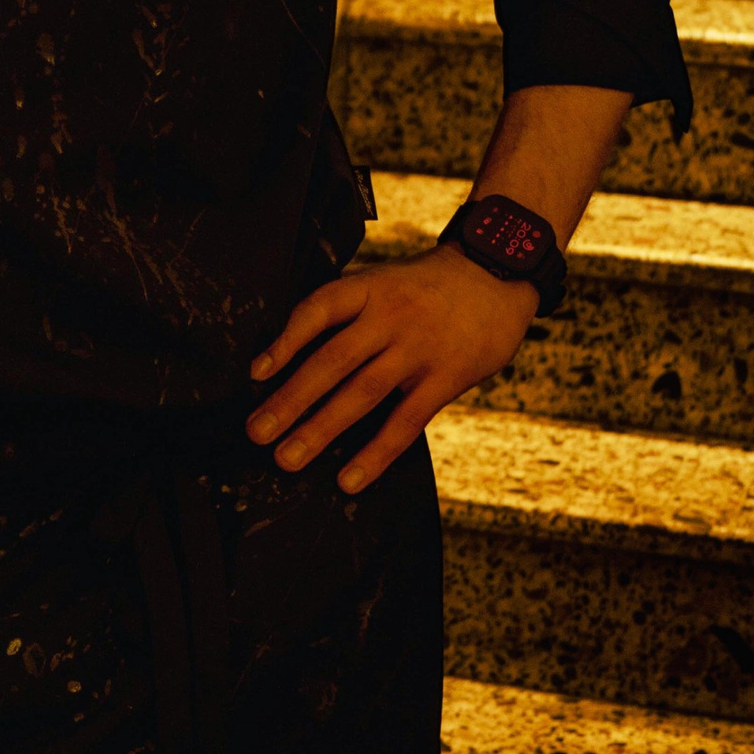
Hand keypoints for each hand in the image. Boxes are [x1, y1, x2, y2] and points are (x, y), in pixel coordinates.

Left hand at [246, 248, 536, 492]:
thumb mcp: (384, 282)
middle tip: (255, 432)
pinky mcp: (446, 378)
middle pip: (332, 361)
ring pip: (362, 394)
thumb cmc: (426, 287)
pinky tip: (348, 479)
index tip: (256, 373)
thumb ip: (348, 313)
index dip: (285, 341)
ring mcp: (418, 349)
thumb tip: (293, 358)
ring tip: (286, 458)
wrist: (497, 274)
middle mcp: (390, 316)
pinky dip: (374, 454)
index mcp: (368, 288)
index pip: (318, 309)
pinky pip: (404, 423)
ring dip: (319, 429)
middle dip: (289, 400)